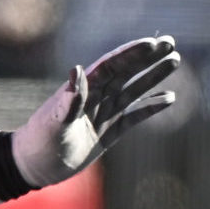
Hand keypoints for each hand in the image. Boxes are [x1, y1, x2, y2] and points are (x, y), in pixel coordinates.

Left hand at [11, 36, 180, 186]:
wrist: (35, 165)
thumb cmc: (41, 141)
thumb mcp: (54, 121)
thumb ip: (69, 100)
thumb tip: (78, 70)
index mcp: (83, 90)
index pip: (111, 66)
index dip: (131, 54)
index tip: (152, 43)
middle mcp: (96, 97)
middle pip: (127, 72)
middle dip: (148, 58)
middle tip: (171, 43)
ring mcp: (104, 113)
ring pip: (134, 90)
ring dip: (154, 76)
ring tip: (174, 62)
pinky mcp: (110, 132)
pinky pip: (135, 116)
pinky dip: (151, 107)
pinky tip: (169, 98)